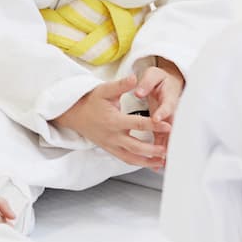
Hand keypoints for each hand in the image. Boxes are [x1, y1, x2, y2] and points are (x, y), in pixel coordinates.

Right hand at [53, 75, 170, 168]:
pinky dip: (139, 163)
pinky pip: (126, 159)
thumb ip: (121, 85)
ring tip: (162, 162)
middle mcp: (112, 136)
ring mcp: (111, 145)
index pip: (137, 124)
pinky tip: (150, 164)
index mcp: (114, 121)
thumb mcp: (104, 90)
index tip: (168, 126)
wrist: (74, 114)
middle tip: (167, 149)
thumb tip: (135, 78)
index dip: (154, 125)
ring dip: (147, 162)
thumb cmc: (90, 101)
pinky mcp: (110, 150)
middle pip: (136, 147)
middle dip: (153, 150)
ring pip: (131, 158)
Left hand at [136, 59, 184, 155]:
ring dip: (166, 150)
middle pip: (172, 126)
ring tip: (162, 163)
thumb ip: (146, 82)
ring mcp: (169, 121)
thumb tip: (138, 88)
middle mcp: (171, 111)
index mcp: (169, 97)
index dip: (162, 112)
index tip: (157, 118)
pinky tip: (158, 164)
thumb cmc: (160, 78)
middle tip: (164, 150)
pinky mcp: (164, 127)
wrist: (170, 82)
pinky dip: (161, 152)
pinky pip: (163, 141)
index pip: (167, 105)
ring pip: (169, 137)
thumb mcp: (153, 74)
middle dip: (169, 138)